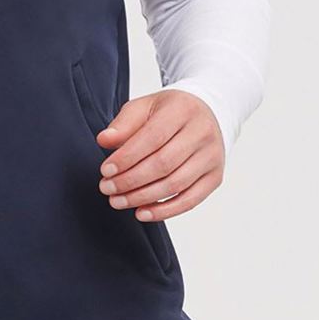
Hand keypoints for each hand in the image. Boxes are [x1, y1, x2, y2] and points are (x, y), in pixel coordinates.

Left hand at [94, 88, 224, 221]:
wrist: (206, 114)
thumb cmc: (170, 112)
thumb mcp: (145, 107)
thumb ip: (123, 124)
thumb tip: (104, 141)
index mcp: (183, 110)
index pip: (153, 137)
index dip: (127, 157)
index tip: (105, 170)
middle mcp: (202, 133)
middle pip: (164, 164)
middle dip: (130, 180)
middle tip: (107, 188)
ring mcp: (211, 157)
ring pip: (175, 185)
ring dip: (143, 198)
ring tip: (118, 201)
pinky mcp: (215, 177)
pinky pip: (190, 200)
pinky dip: (164, 211)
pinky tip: (142, 212)